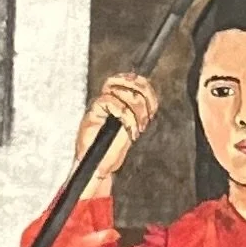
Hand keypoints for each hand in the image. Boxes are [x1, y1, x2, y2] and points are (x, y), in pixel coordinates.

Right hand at [75, 74, 156, 197]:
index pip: (133, 80)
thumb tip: (151, 100)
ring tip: (138, 127)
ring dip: (135, 109)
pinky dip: (124, 115)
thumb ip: (139, 113)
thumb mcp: (132, 128)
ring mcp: (100, 104)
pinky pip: (109, 102)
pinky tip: (129, 129)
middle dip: (143, 95)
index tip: (153, 106)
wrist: (98, 166)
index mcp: (120, 99)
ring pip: (120, 90)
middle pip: (128, 80)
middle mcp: (110, 98)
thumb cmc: (113, 149)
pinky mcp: (93, 112)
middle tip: (147, 115)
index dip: (146, 87)